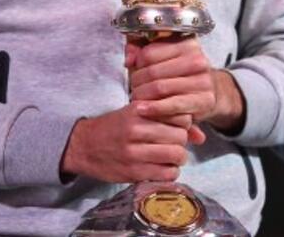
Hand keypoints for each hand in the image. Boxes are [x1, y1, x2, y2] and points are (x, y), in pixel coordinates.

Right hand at [59, 103, 189, 182]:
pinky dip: (169, 173)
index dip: (182, 123)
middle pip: (180, 136)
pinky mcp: (132, 172)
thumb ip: (168, 120)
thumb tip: (201, 137)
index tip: (175, 127)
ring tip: (169, 157)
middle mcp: (136, 129)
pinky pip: (166, 174)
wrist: (82, 145)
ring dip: (177, 158)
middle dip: (181, 142)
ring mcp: (134, 152)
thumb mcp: (137, 115)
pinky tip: (161, 168)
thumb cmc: (115, 127)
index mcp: (139, 110)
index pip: (179, 115)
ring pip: (176, 155)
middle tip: (173, 144)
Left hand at [127, 39, 245, 135]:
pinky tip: (143, 110)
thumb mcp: (162, 58)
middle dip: (136, 83)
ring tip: (136, 101)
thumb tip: (129, 58)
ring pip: (160, 88)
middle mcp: (198, 59)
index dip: (136, 64)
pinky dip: (155, 108)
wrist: (208, 94)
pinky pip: (173, 104)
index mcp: (187, 43)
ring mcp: (203, 80)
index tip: (133, 71)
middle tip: (132, 90)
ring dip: (143, 97)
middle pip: (153, 71)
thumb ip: (141, 51)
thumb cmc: (180, 75)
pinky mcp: (204, 100)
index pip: (149, 52)